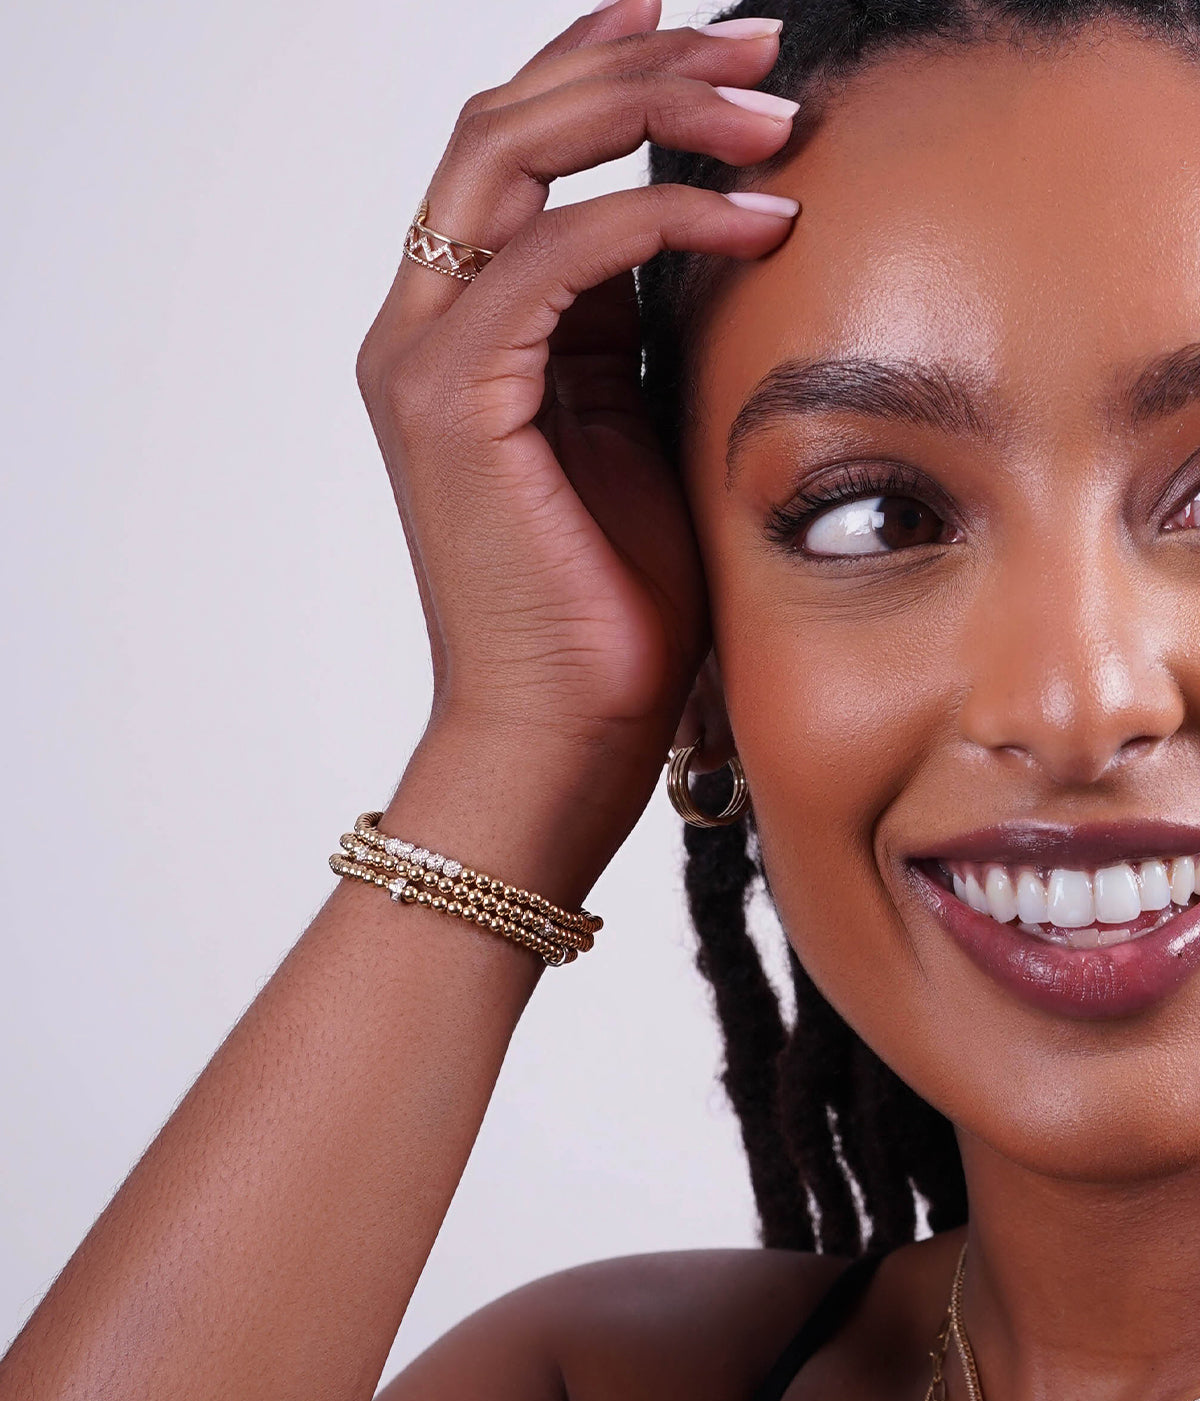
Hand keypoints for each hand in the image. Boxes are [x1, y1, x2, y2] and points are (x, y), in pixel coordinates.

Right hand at [357, 0, 797, 794]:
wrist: (565, 733)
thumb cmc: (615, 610)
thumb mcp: (642, 432)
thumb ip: (643, 327)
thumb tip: (712, 224)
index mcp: (468, 333)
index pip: (520, 154)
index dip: (605, 70)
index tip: (718, 40)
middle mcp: (424, 325)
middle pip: (507, 122)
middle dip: (638, 60)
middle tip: (760, 41)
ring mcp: (422, 355)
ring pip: (514, 152)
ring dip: (651, 107)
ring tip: (775, 108)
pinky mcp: (449, 395)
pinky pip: (558, 251)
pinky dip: (662, 213)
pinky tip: (760, 218)